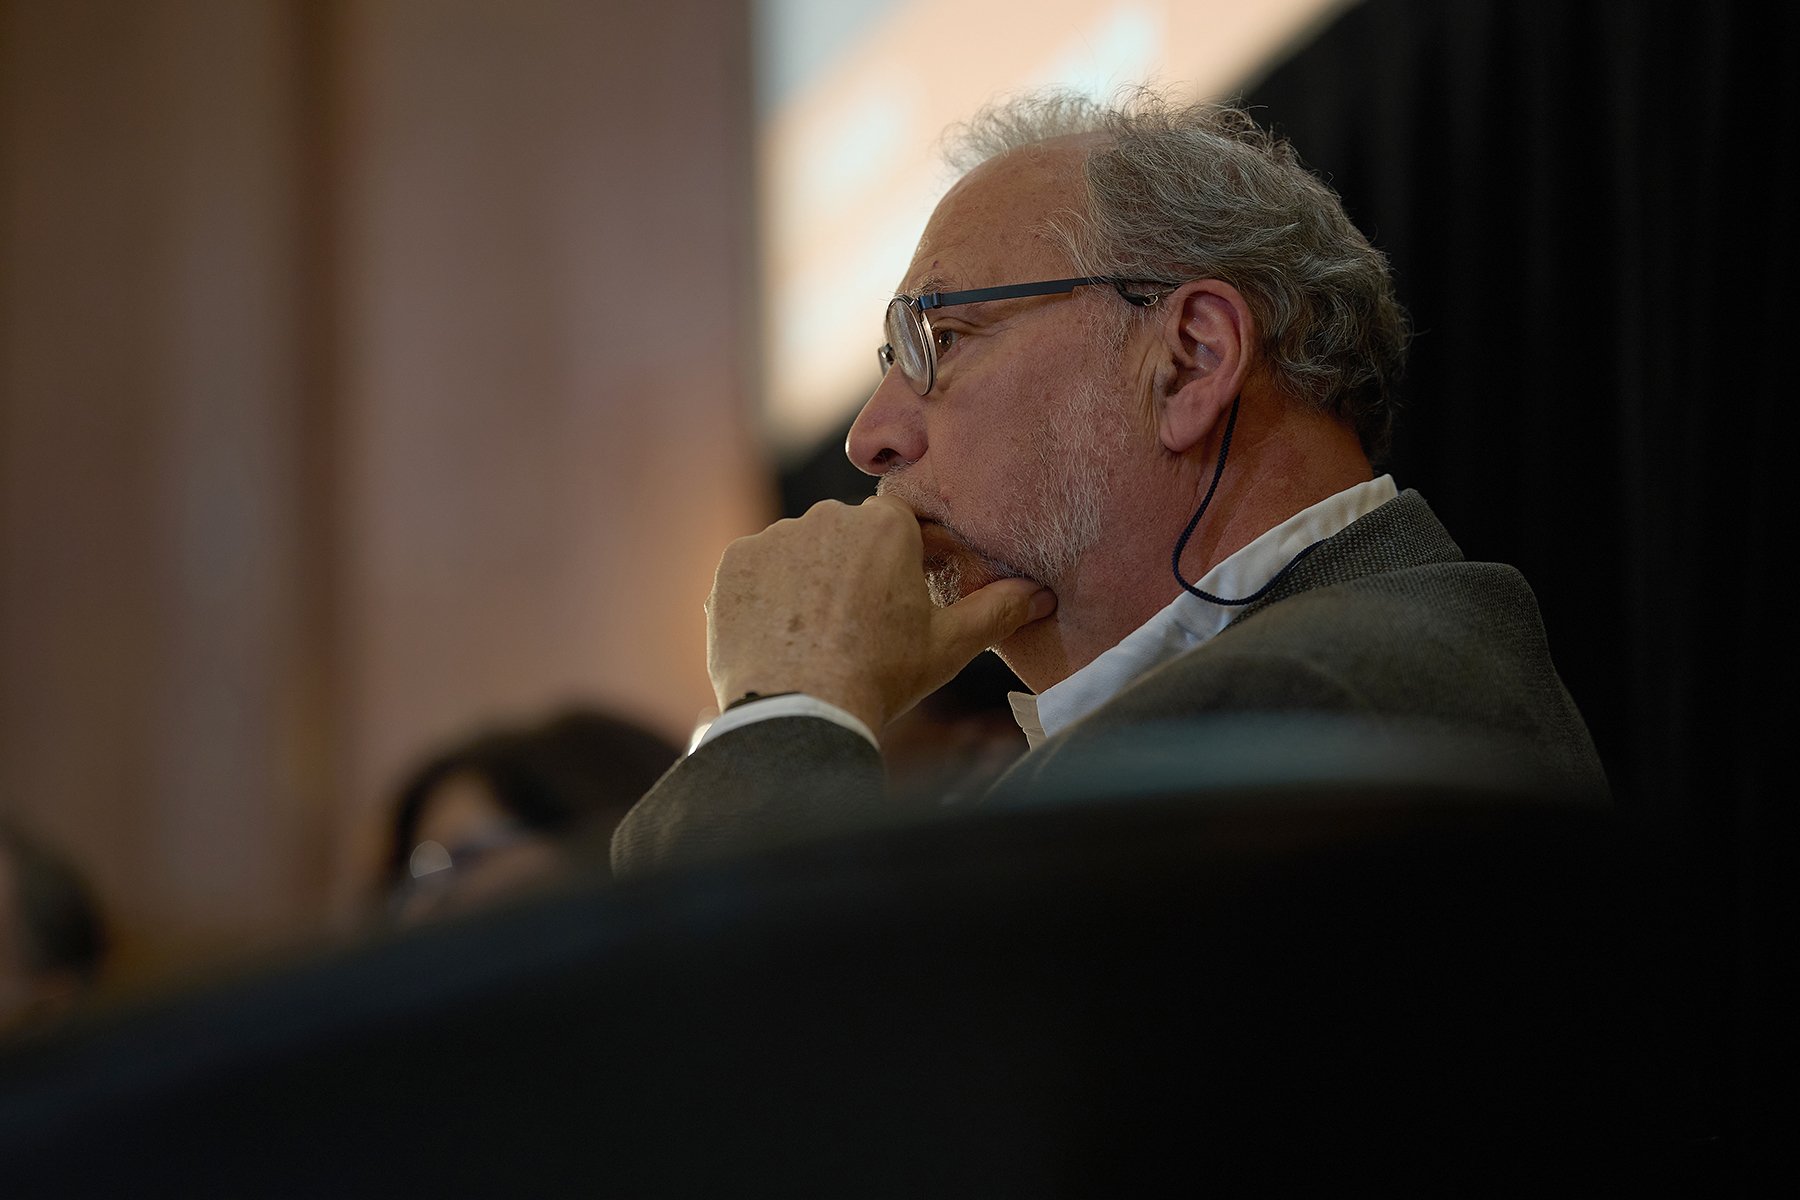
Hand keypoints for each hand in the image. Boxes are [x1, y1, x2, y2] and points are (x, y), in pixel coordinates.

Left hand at [705, 496, 1055, 733]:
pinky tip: (779, 637)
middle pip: (846, 536)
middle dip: (852, 571)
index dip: (900, 563)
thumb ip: (997, 610)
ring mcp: (775, 537)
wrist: (799, 711)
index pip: (897, 527)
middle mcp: (827, 517)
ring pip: (800, 552)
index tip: (897, 601)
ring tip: (814, 638)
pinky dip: (766, 597)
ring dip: (807, 582)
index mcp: (885, 526)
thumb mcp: (948, 646)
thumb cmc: (880, 676)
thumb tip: (1042, 594)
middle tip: (856, 627)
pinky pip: (756, 571)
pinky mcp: (734, 563)